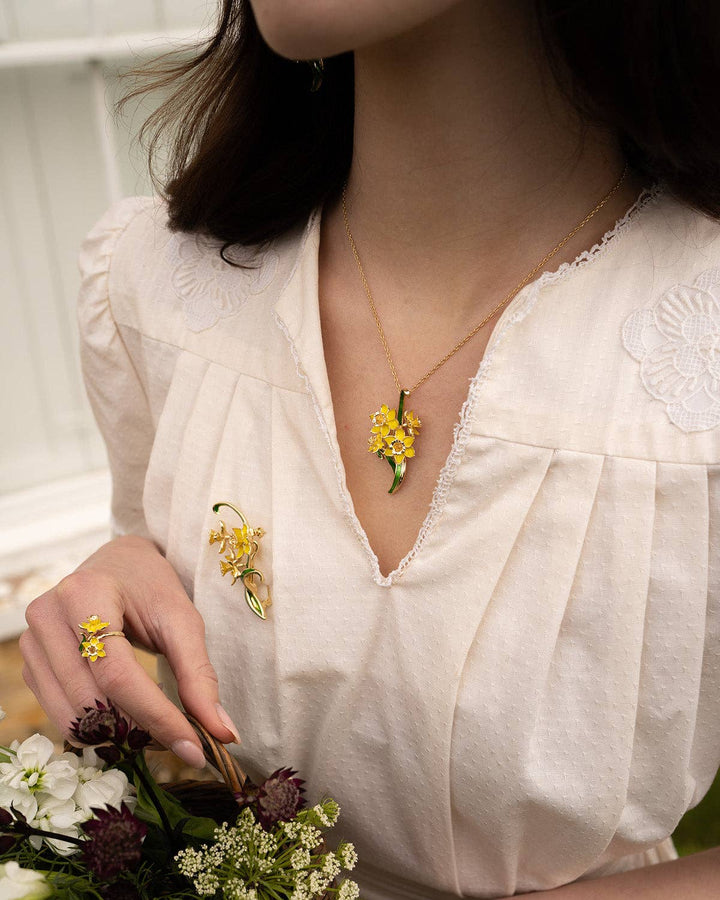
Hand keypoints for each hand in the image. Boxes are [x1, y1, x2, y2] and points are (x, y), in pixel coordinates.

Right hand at [20, 535, 239, 767]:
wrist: (117, 563)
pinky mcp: (30, 665)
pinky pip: (62, 716)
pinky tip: (127, 715)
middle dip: (142, 729)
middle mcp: (47, 617)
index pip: (118, 674)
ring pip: (74, 718)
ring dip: (120, 735)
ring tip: (156, 725)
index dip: (157, 716)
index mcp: (85, 594)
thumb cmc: (151, 587)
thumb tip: (223, 733)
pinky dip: (100, 728)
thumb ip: (199, 675)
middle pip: (93, 700)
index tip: (195, 748)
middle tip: (183, 737)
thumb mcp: (182, 620)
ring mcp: (30, 643)